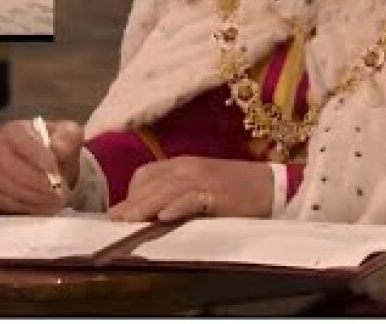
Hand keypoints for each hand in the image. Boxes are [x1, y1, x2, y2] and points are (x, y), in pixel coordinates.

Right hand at [0, 118, 82, 213]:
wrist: (49, 166)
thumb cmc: (56, 147)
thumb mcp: (68, 135)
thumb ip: (68, 137)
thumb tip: (59, 148)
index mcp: (14, 131)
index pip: (21, 140)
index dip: (37, 154)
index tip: (54, 168)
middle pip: (12, 167)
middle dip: (39, 182)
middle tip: (60, 191)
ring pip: (10, 188)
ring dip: (37, 197)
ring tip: (57, 200)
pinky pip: (9, 203)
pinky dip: (30, 207)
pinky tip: (47, 206)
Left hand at [108, 157, 272, 221]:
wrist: (271, 186)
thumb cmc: (234, 190)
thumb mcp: (199, 188)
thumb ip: (175, 195)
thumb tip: (150, 214)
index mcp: (181, 165)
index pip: (145, 175)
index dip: (131, 194)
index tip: (120, 214)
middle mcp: (187, 167)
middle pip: (151, 183)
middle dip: (131, 203)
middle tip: (114, 222)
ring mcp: (201, 178)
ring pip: (165, 190)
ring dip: (146, 206)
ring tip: (129, 221)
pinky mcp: (216, 192)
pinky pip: (192, 198)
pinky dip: (177, 206)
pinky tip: (164, 218)